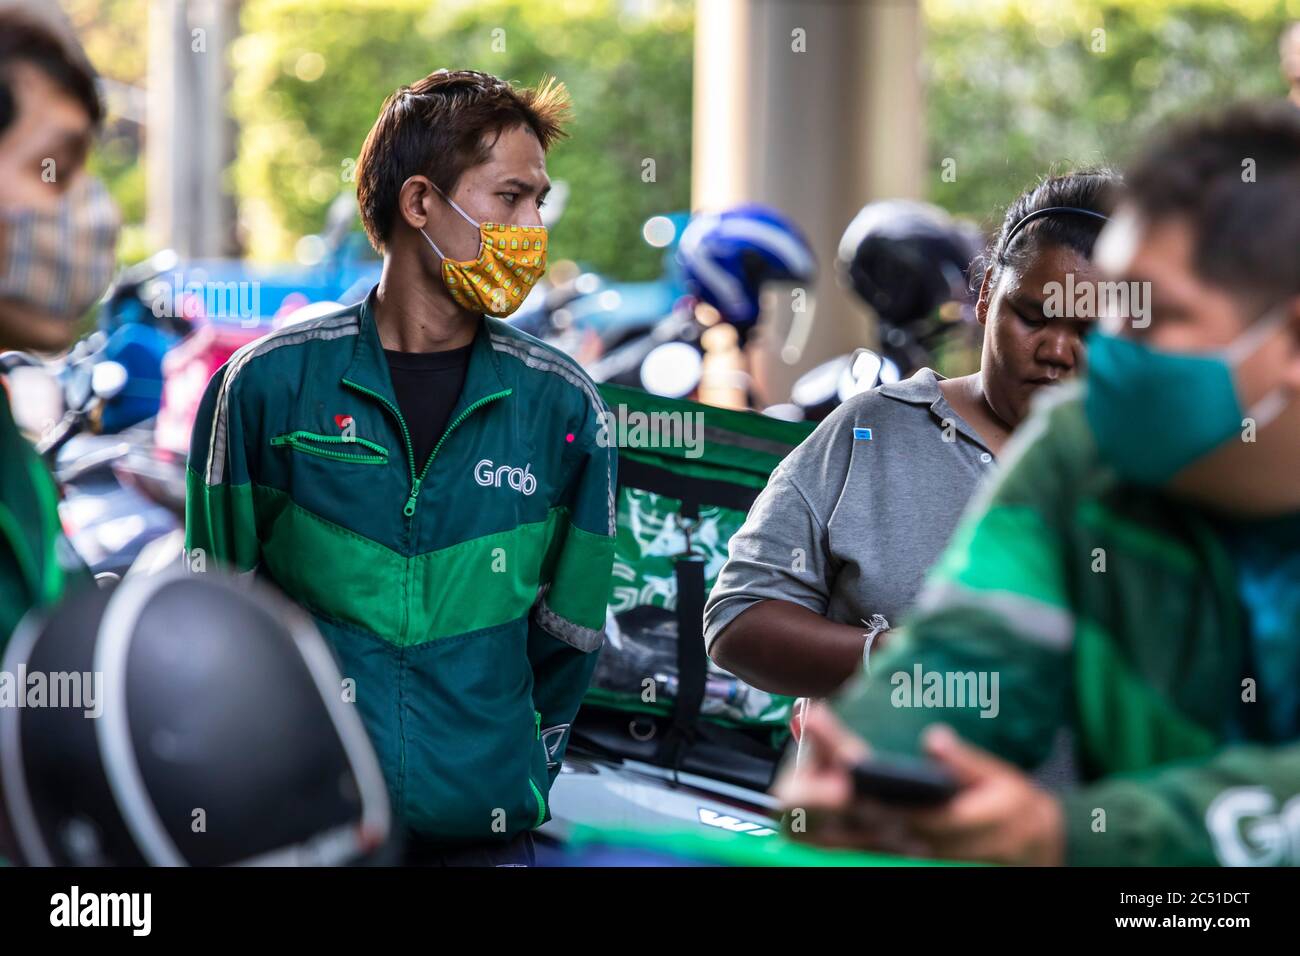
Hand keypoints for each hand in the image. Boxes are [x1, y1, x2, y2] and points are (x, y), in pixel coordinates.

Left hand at [774, 706, 1064, 864]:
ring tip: (783, 770)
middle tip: (786, 748)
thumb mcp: (1001, 779)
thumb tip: (934, 740)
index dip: (843, 753)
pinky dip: (816, 826)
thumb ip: (966, 762)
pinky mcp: (890, 854)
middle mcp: (910, 838)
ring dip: (808, 804)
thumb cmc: (1012, 810)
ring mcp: (897, 850)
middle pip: (846, 812)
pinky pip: (844, 844)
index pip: (879, 785)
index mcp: (938, 816)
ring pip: (839, 834)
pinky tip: (794, 809)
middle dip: (810, 784)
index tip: (816, 718)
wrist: (1028, 851)